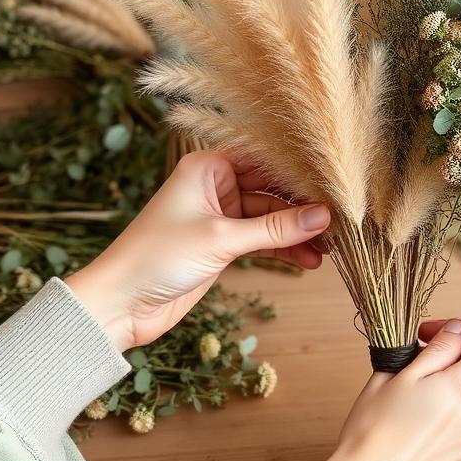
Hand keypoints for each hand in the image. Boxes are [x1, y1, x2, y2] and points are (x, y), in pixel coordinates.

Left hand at [65, 151, 330, 351]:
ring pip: (271, 218)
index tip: (334, 181)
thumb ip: (275, 229)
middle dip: (304, 206)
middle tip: (341, 219)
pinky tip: (309, 260)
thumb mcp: (221, 239)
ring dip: (298, 233)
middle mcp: (215, 185)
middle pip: (272, 188)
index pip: (264, 157)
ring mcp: (220, 216)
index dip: (298, 169)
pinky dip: (284, 249)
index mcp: (207, 166)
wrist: (120, 303)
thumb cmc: (157, 257)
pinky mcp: (222, 245)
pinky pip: (263, 240)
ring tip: (330, 248)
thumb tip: (323, 216)